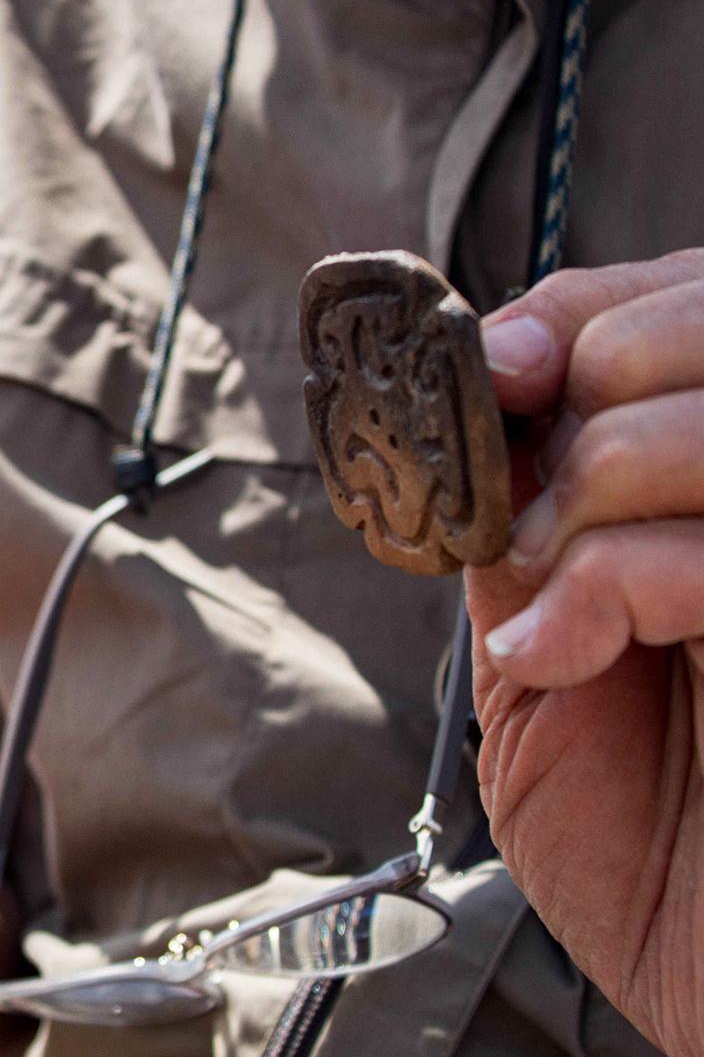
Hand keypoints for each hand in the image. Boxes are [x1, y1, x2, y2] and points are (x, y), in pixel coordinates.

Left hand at [469, 249, 703, 1055]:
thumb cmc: (659, 856)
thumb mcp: (546, 676)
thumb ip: (525, 546)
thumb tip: (478, 430)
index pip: (671, 303)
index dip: (574, 314)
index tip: (491, 365)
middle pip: (703, 318)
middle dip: (584, 391)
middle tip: (533, 508)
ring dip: (594, 487)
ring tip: (557, 595)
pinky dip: (613, 576)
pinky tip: (569, 646)